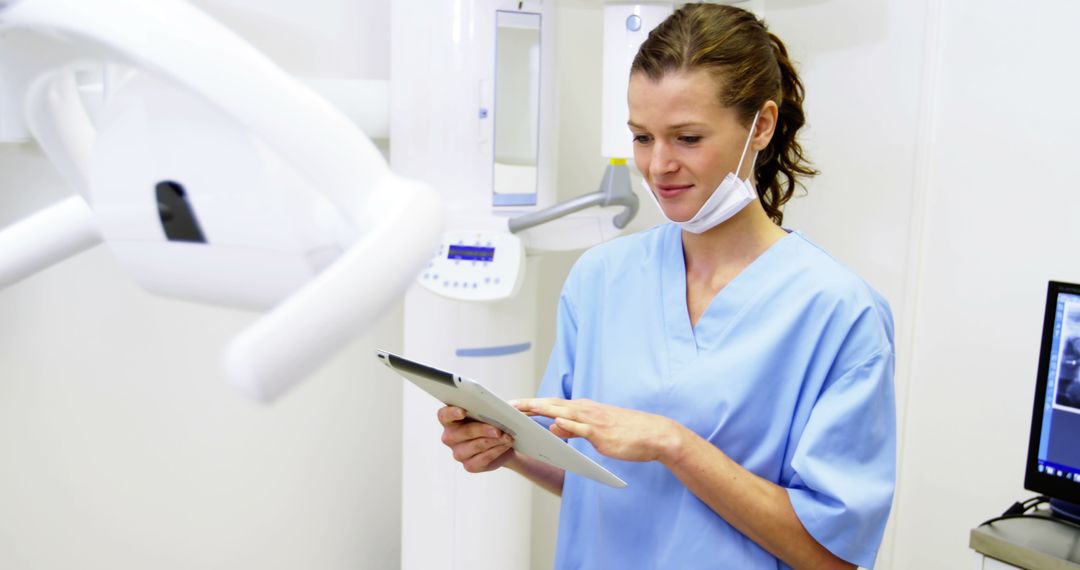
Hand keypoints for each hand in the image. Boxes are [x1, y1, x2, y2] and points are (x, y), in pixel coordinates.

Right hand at [437, 405, 515, 472]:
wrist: (505, 440)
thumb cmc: (494, 421)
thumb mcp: (495, 410)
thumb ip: (493, 406)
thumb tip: (503, 408)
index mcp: (451, 419)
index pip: (444, 415)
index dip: (451, 413)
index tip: (463, 411)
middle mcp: (451, 437)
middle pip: (461, 432)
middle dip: (481, 430)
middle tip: (497, 429)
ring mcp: (459, 453)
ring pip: (474, 446)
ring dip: (493, 441)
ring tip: (507, 436)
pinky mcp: (470, 465)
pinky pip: (482, 459)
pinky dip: (496, 451)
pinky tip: (505, 445)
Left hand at [512, 398, 682, 462]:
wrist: (655, 435)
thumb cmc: (628, 433)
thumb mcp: (596, 431)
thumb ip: (574, 430)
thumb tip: (553, 428)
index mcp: (584, 409)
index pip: (553, 404)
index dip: (532, 404)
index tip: (513, 404)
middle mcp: (586, 410)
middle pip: (551, 404)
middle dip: (528, 404)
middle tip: (507, 405)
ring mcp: (593, 421)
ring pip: (561, 411)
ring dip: (539, 409)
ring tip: (520, 410)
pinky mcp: (601, 433)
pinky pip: (579, 427)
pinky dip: (564, 424)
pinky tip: (551, 425)